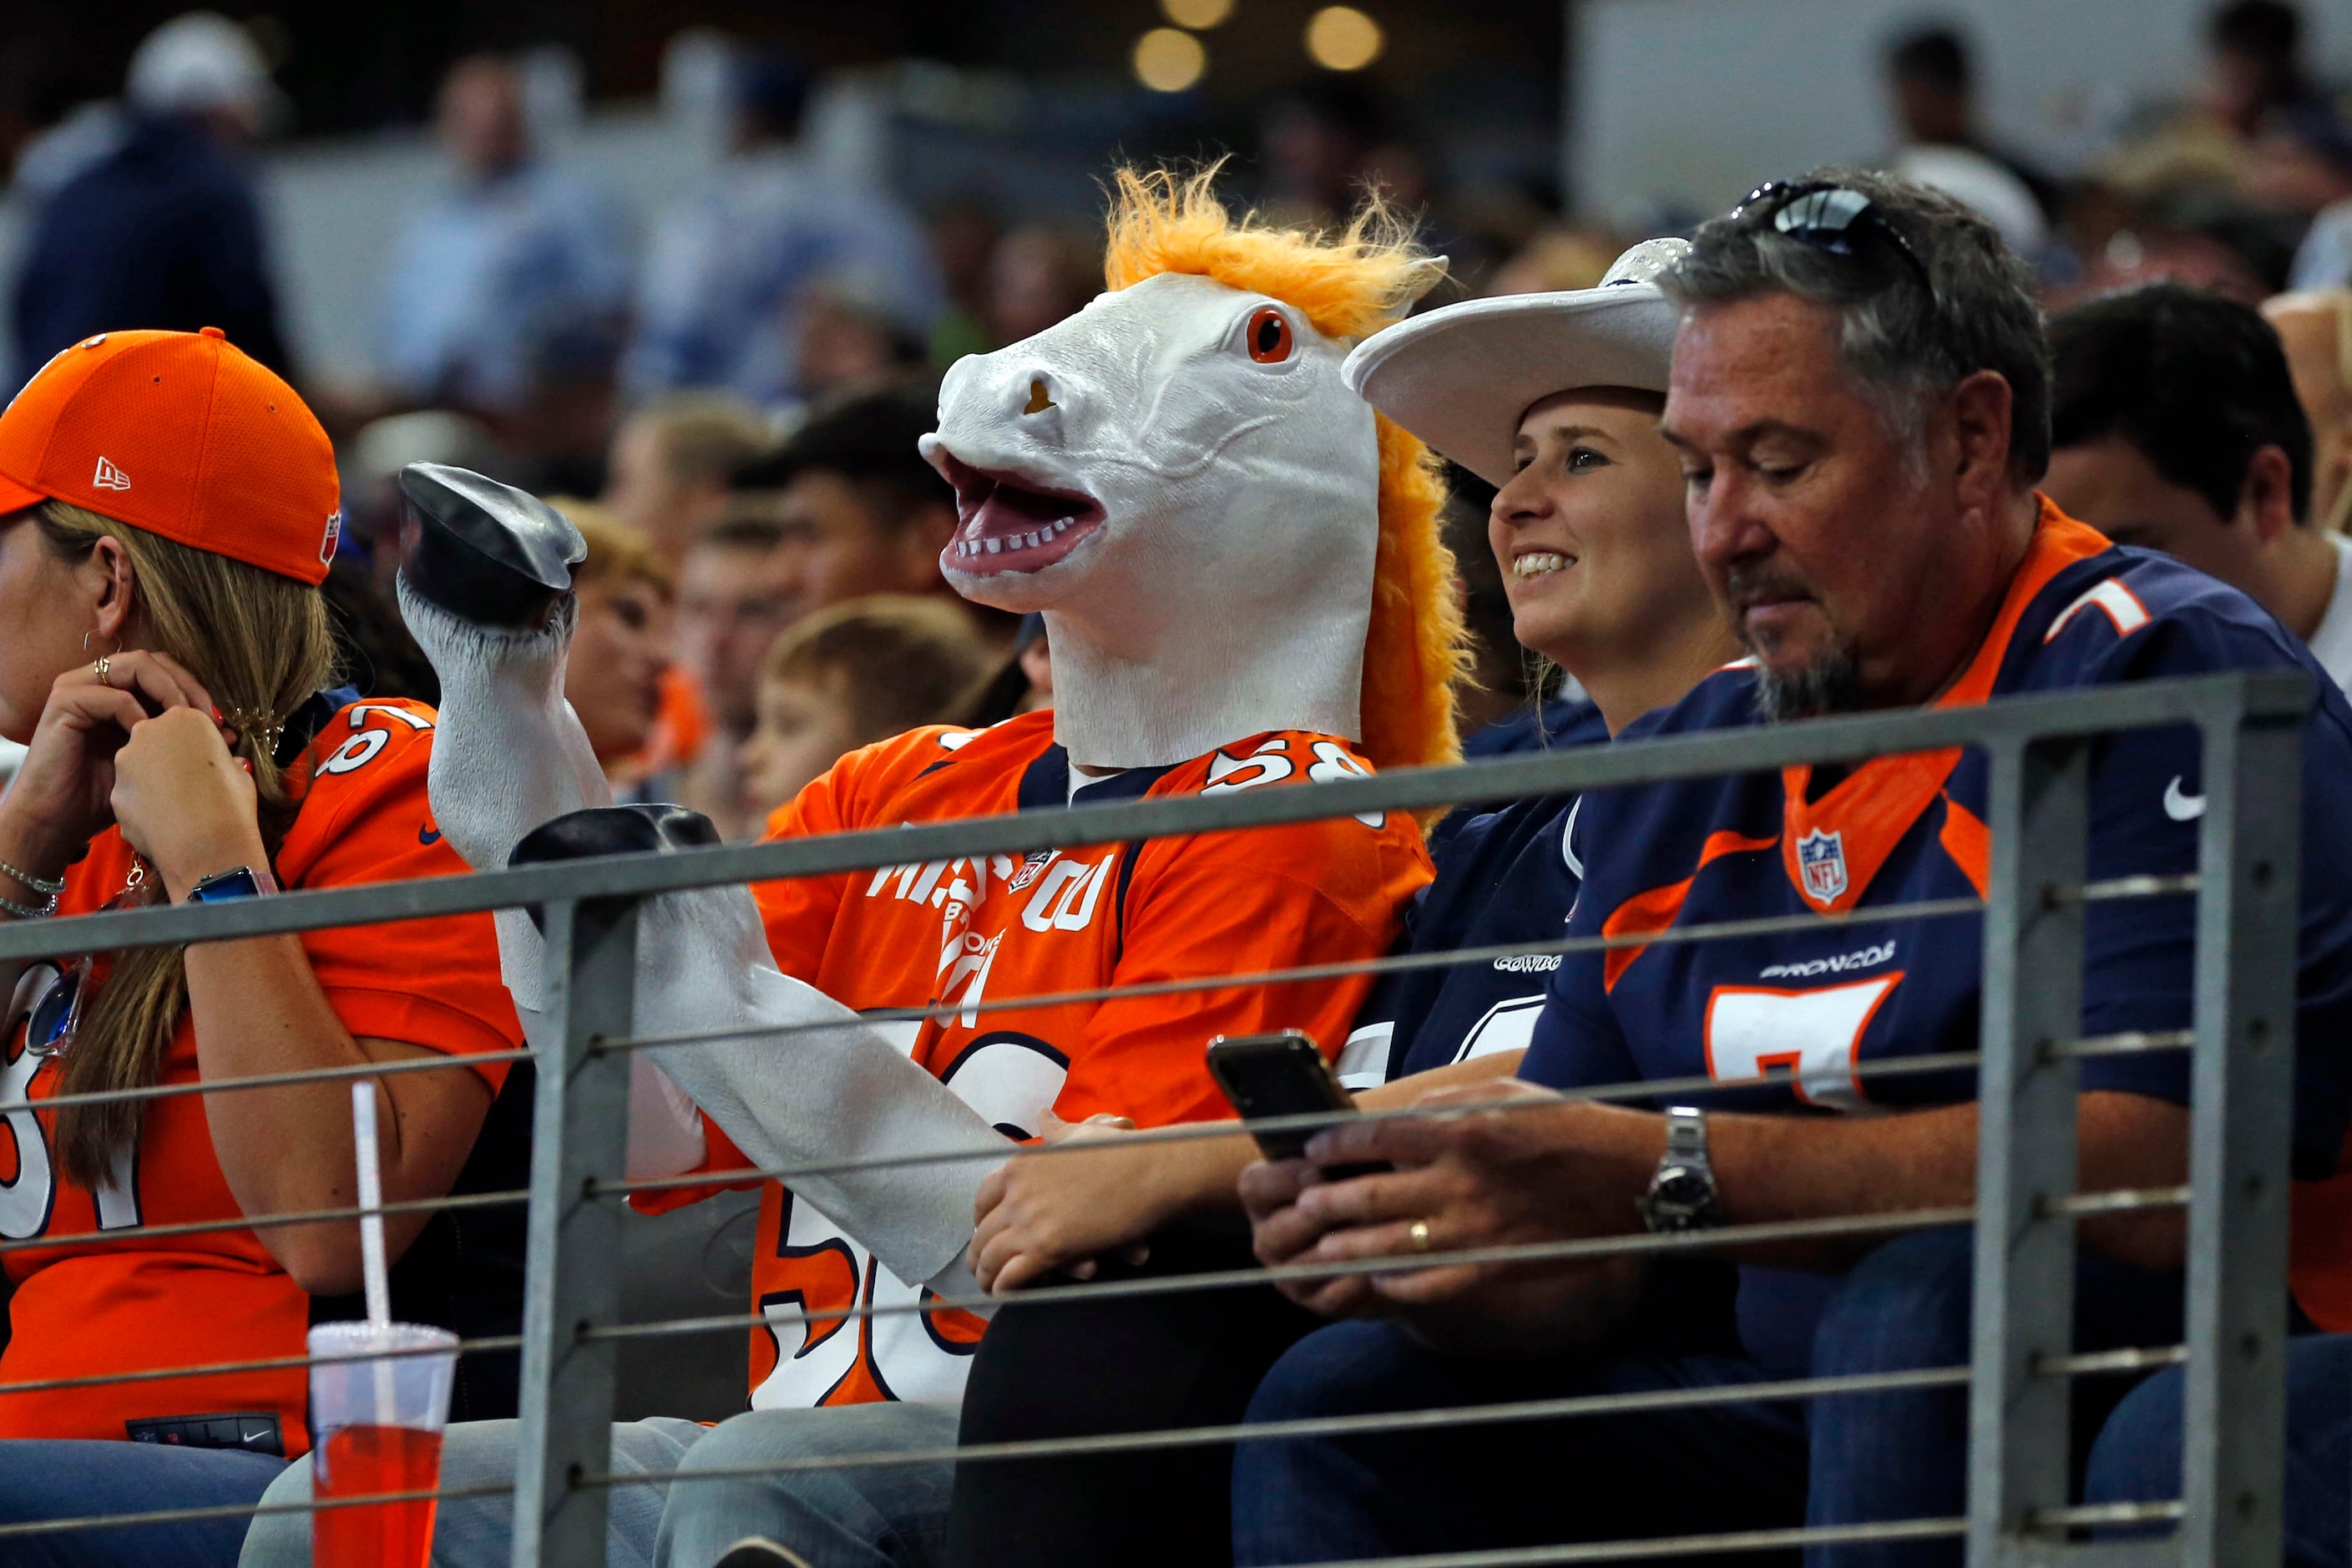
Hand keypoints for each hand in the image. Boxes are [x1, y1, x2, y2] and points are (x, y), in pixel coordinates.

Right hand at [0, 650, 227, 882]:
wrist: (59, 820)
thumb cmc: (105, 794)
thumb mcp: (154, 763)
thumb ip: (184, 743)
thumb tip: (230, 733)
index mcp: (120, 690)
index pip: (166, 670)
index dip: (196, 689)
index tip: (220, 721)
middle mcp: (98, 681)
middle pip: (154, 661)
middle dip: (188, 686)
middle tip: (209, 716)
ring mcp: (78, 687)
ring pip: (135, 665)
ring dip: (168, 690)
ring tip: (184, 721)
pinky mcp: (64, 702)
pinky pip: (111, 694)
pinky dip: (136, 711)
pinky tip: (148, 737)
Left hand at [111, 707, 263, 899]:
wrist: (206, 847)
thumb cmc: (232, 804)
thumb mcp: (240, 773)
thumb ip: (226, 761)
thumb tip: (229, 765)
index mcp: (185, 719)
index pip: (185, 722)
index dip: (197, 744)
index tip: (207, 762)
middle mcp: (149, 731)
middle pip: (156, 739)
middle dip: (169, 757)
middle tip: (190, 783)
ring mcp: (126, 762)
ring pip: (138, 766)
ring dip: (154, 781)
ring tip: (177, 807)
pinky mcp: (116, 792)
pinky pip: (131, 794)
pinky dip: (144, 805)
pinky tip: (164, 823)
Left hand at [968, 1110, 1163, 1293]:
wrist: (1151, 1171)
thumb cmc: (1122, 1151)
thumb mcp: (1080, 1135)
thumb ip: (1057, 1131)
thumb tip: (1043, 1114)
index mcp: (1021, 1165)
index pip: (983, 1197)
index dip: (980, 1219)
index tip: (984, 1230)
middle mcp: (1018, 1192)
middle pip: (983, 1231)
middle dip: (978, 1253)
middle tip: (979, 1267)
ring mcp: (1030, 1221)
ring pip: (991, 1257)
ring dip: (986, 1275)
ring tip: (987, 1287)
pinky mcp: (1048, 1248)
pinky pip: (1012, 1276)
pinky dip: (1004, 1288)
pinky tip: (1004, 1295)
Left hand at [1245, 1083, 1662, 1342]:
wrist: (1633, 1178)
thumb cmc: (1569, 1126)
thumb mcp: (1505, 1094)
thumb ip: (1446, 1105)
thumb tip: (1397, 1118)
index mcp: (1459, 1129)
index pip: (1373, 1139)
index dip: (1333, 1147)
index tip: (1313, 1152)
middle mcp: (1459, 1180)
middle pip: (1368, 1196)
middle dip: (1326, 1203)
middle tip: (1304, 1207)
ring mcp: (1476, 1229)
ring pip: (1388, 1246)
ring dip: (1346, 1250)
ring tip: (1322, 1250)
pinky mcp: (1495, 1266)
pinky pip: (1430, 1283)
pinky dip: (1397, 1285)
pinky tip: (1380, 1281)